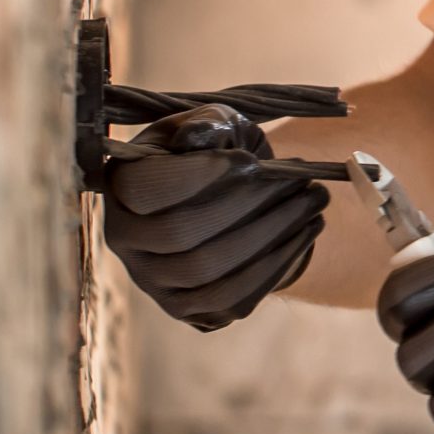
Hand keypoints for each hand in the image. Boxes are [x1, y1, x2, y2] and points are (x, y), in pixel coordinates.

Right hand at [100, 103, 327, 330]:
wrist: (237, 198)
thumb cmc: (221, 151)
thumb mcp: (216, 122)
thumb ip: (207, 124)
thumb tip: (198, 138)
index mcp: (119, 186)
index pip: (146, 189)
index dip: (201, 175)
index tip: (252, 162)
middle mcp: (125, 240)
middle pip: (180, 233)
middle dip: (249, 204)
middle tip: (301, 180)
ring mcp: (153, 282)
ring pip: (207, 272)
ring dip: (271, 234)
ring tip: (314, 201)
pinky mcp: (189, 310)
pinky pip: (231, 299)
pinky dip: (276, 265)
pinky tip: (307, 231)